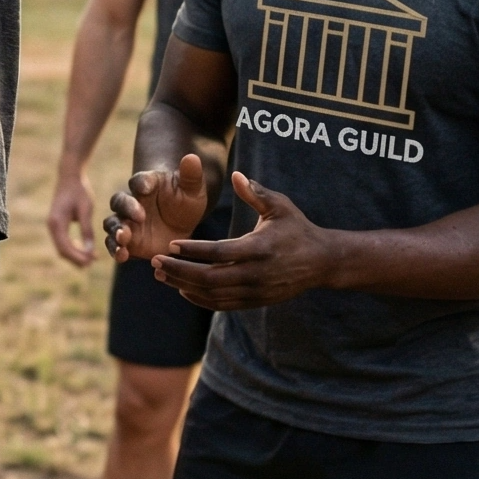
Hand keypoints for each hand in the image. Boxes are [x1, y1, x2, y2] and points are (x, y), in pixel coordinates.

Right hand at [46, 172, 97, 268]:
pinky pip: (62, 241)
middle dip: (77, 259)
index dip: (78, 257)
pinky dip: (72, 247)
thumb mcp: (86, 210)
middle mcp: (52, 226)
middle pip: (62, 251)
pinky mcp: (56, 224)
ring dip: (75, 255)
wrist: (70, 176)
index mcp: (57, 223)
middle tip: (93, 262)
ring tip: (91, 258)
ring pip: (61, 248)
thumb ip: (87, 230)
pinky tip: (83, 246)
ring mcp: (52, 225)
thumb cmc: (79, 191)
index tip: (92, 261)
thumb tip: (89, 250)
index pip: (65, 248)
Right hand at [106, 151, 208, 264]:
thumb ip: (190, 175)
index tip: (146, 187)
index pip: (139, 181)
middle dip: (127, 208)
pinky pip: (115, 245)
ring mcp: (127, 222)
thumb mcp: (193, 189)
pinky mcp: (127, 242)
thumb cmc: (184, 201)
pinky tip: (122, 256)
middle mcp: (132, 203)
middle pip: (120, 201)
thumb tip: (192, 157)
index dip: (141, 183)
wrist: (180, 224)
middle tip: (139, 216)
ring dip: (116, 230)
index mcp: (146, 185)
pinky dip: (115, 250)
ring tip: (123, 238)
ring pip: (113, 223)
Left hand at [152, 173, 337, 309]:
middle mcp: (256, 274)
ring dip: (185, 285)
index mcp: (259, 249)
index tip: (171, 244)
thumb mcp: (280, 207)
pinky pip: (224, 304)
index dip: (193, 250)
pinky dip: (201, 299)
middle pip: (210, 277)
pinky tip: (183, 289)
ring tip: (162, 274)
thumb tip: (236, 174)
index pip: (219, 253)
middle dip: (180, 270)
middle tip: (156, 261)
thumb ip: (256, 193)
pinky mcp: (257, 301)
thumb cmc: (297, 228)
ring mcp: (256, 291)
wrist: (322, 261)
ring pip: (214, 293)